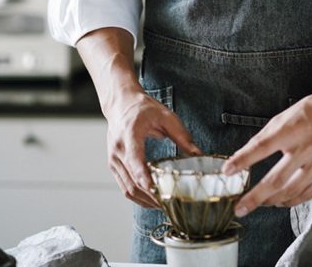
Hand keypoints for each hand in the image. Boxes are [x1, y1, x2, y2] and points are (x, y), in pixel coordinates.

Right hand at [105, 84, 201, 207]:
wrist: (120, 104)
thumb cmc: (142, 108)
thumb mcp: (165, 116)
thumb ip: (181, 135)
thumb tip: (198, 153)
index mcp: (129, 135)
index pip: (135, 161)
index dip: (144, 178)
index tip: (156, 190)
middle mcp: (118, 150)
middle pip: (132, 182)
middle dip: (151, 197)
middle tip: (170, 205)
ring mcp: (113, 160)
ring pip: (127, 189)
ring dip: (144, 201)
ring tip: (164, 206)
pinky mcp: (114, 165)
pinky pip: (124, 187)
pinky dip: (138, 196)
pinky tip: (152, 199)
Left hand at [222, 79, 311, 215]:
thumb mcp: (286, 114)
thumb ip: (267, 135)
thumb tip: (246, 154)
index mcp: (291, 128)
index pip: (261, 146)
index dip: (243, 160)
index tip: (227, 171)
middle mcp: (306, 146)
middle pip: (277, 179)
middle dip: (255, 196)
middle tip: (240, 207)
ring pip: (292, 190)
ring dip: (272, 200)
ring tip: (260, 203)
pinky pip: (310, 192)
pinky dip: (293, 200)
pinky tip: (282, 201)